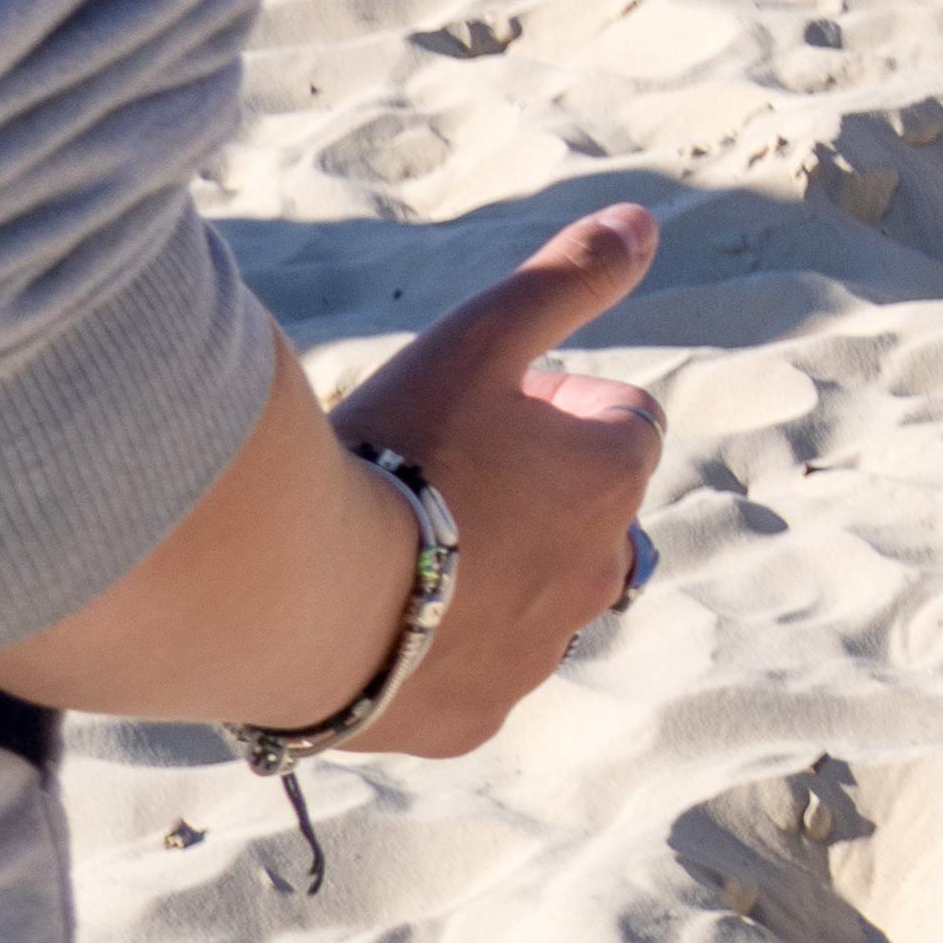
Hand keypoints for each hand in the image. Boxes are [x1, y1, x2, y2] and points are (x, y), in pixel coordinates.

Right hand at [323, 205, 667, 757]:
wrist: (297, 592)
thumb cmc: (394, 453)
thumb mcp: (480, 340)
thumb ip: (566, 279)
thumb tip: (644, 223)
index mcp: (609, 481)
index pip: (623, 422)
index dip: (560, 404)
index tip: (490, 404)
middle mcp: (596, 576)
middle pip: (585, 516)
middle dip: (536, 491)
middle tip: (438, 472)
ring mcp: (536, 657)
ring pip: (532, 599)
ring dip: (491, 570)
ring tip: (398, 543)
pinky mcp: (472, 719)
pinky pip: (470, 674)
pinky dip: (439, 647)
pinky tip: (375, 618)